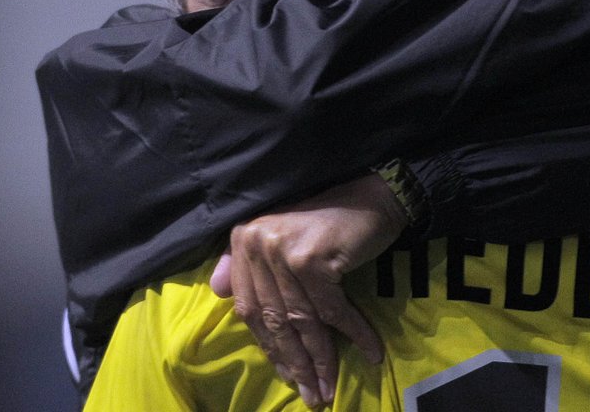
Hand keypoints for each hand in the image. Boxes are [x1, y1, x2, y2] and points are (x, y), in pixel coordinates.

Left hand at [210, 173, 407, 407]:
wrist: (371, 198)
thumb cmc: (328, 222)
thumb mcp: (282, 241)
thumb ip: (247, 266)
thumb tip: (218, 292)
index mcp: (244, 241)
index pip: (251, 308)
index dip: (270, 346)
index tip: (288, 375)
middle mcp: (257, 244)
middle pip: (275, 318)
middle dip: (295, 362)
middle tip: (311, 395)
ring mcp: (284, 252)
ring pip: (303, 320)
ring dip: (322, 359)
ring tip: (329, 388)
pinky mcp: (313, 260)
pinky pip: (333, 311)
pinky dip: (354, 334)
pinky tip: (370, 352)